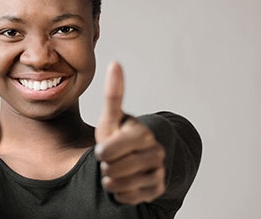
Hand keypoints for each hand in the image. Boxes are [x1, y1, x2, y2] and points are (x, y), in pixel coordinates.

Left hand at [94, 62, 165, 204]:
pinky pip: (128, 197)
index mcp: (142, 133)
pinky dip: (121, 193)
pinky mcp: (157, 188)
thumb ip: (113, 94)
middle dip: (106, 166)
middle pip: (113, 169)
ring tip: (116, 170)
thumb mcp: (110, 118)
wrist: (129, 158)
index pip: (108, 152)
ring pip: (120, 184)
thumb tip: (115, 63)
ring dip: (112, 180)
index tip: (103, 148)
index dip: (101, 152)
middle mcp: (155, 151)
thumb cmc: (116, 136)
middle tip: (111, 160)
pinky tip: (124, 182)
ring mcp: (158, 171)